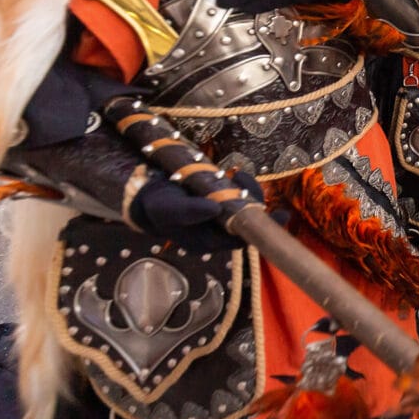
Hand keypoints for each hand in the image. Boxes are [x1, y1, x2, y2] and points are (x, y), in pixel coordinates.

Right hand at [128, 170, 266, 252]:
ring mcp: (219, 221)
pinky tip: (239, 176)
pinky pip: (238, 199)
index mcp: (206, 242)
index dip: (256, 228)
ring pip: (244, 210)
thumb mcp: (169, 209)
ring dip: (249, 194)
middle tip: (251, 185)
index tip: (268, 212)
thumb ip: (190, 211)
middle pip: (246, 225)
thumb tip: (215, 209)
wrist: (150, 198)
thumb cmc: (160, 207)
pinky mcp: (220, 206)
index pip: (238, 240)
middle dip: (255, 206)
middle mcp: (216, 235)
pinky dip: (242, 188)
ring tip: (241, 176)